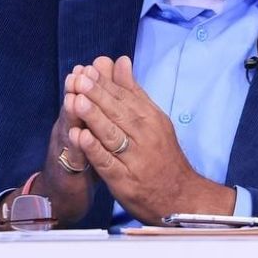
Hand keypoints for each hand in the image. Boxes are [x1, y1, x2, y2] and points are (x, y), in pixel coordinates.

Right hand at [19, 64, 97, 224]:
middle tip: (83, 72)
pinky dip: (74, 148)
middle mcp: (68, 131)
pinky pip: (70, 159)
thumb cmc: (80, 160)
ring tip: (74, 98)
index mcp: (77, 121)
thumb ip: (100, 110)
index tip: (99, 62)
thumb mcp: (92, 133)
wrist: (60, 194)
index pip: (86, 98)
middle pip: (73, 108)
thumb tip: (111, 84)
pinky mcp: (64, 171)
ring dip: (70, 115)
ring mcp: (64, 151)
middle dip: (80, 91)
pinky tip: (76, 137)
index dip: (92, 81)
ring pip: (67, 130)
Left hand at [70, 56, 235, 223]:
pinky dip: (94, 150)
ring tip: (77, 101)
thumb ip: (133, 92)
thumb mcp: (153, 119)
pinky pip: (108, 163)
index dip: (106, 84)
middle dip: (97, 95)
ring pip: (112, 136)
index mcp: (151, 119)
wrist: (181, 197)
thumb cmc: (163, 155)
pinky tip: (80, 138)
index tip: (88, 69)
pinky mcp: (125, 181)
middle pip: (118, 113)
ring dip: (94, 118)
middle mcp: (145, 137)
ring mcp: (135, 160)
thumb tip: (120, 60)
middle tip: (79, 79)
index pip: (126, 98)